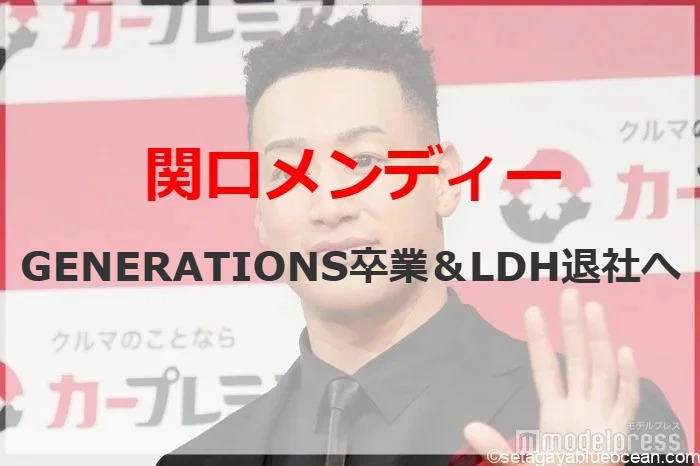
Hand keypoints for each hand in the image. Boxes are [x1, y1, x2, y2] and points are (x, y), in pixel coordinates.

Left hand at [462, 288, 639, 465]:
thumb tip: (469, 427)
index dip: (539, 341)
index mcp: (553, 415)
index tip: (532, 311)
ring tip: (593, 308)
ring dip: (599, 340)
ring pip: (602, 372)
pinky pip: (626, 403)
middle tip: (569, 292)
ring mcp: (601, 420)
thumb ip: (497, 448)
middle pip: (577, 360)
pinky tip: (625, 352)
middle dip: (574, 327)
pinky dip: (628, 379)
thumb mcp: (518, 465)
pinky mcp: (618, 435)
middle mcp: (579, 410)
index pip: (545, 369)